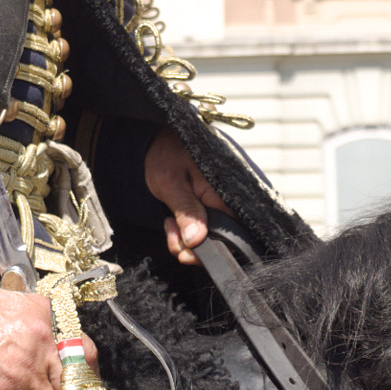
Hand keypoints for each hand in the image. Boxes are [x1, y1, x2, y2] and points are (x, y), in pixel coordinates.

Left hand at [144, 127, 227, 265]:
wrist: (160, 138)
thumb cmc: (166, 152)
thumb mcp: (170, 182)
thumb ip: (186, 210)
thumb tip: (196, 240)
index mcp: (224, 194)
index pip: (230, 235)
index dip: (208, 250)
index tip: (184, 251)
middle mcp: (226, 200)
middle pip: (220, 239)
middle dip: (193, 246)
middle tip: (172, 235)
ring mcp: (218, 203)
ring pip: (209, 236)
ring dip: (186, 239)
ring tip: (170, 222)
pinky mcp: (209, 205)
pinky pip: (202, 228)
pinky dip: (186, 231)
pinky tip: (173, 220)